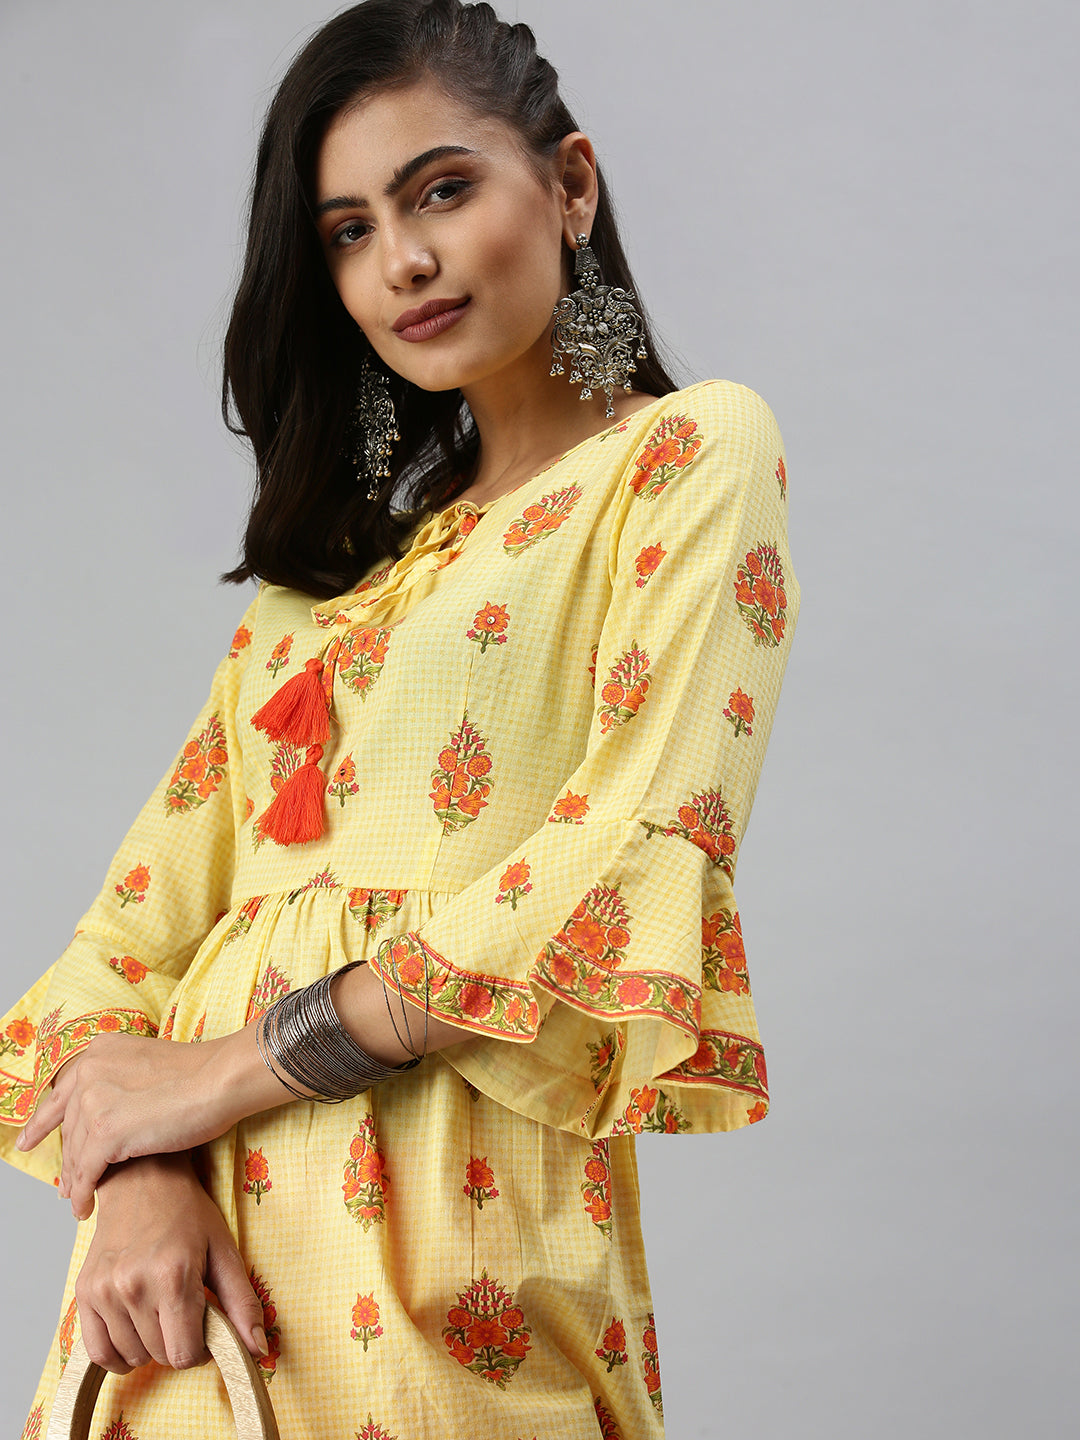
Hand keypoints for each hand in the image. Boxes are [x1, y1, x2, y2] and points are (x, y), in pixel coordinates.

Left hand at [17, 1028, 293, 1219]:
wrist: (220, 1079)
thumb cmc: (200, 1075)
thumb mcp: (147, 1066)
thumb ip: (121, 1083)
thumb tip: (110, 1116)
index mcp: (99, 1052)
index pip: (62, 1095)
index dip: (43, 1123)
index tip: (28, 1139)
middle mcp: (88, 1071)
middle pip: (69, 1127)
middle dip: (66, 1159)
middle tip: (64, 1183)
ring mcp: (94, 1101)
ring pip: (74, 1153)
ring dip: (75, 1181)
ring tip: (77, 1201)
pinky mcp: (105, 1132)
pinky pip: (85, 1173)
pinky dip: (83, 1195)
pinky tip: (85, 1208)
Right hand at [74, 1152, 267, 1374]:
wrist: (143, 1181)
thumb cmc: (187, 1214)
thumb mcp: (224, 1250)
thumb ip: (242, 1302)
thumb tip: (258, 1349)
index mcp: (173, 1274)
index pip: (184, 1353)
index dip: (200, 1351)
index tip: (203, 1330)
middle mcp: (134, 1284)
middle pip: (160, 1356)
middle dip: (178, 1344)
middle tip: (184, 1312)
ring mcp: (105, 1290)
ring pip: (131, 1357)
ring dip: (150, 1347)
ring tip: (160, 1314)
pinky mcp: (85, 1292)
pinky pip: (98, 1352)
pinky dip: (118, 1355)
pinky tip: (134, 1334)